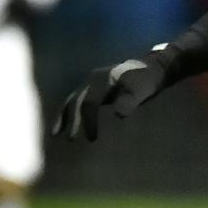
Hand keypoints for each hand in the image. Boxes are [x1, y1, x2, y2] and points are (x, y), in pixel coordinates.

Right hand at [51, 58, 165, 140]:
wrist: (152, 67)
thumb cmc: (147, 80)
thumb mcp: (143, 89)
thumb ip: (130, 100)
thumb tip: (117, 113)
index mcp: (102, 79)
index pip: (90, 102)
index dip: (88, 121)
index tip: (92, 138)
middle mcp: (93, 79)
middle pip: (76, 100)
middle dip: (71, 120)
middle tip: (70, 139)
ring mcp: (92, 83)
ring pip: (72, 99)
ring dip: (63, 116)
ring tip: (55, 133)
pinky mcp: (95, 88)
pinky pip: (79, 101)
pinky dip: (71, 112)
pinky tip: (67, 124)